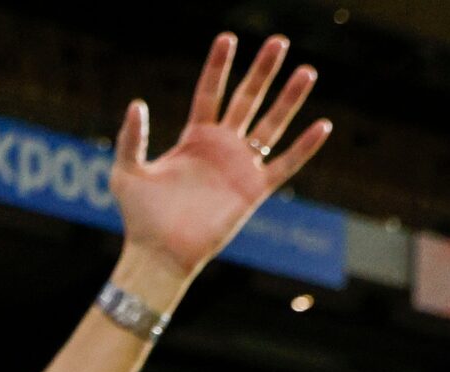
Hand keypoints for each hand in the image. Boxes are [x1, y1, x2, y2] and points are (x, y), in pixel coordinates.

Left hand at [110, 34, 330, 295]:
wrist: (159, 254)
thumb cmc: (140, 217)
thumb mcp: (126, 172)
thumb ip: (131, 138)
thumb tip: (137, 103)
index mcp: (194, 138)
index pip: (210, 92)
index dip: (218, 66)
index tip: (228, 37)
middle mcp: (221, 147)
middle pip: (246, 99)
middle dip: (262, 71)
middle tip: (279, 40)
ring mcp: (240, 166)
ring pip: (271, 125)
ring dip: (289, 99)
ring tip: (307, 71)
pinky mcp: (253, 190)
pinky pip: (285, 164)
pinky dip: (304, 147)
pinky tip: (322, 125)